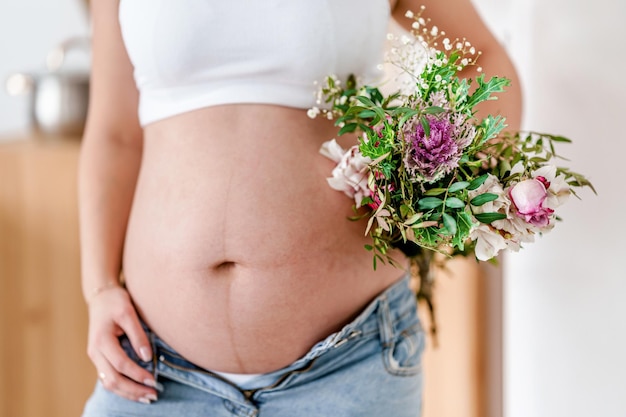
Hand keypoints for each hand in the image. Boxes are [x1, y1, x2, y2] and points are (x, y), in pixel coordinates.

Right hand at [86, 285, 158, 403]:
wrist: (100, 297)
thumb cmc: (115, 302)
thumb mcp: (129, 313)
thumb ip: (138, 335)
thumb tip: (147, 358)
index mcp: (101, 341)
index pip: (121, 364)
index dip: (138, 374)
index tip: (154, 380)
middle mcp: (95, 352)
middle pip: (112, 380)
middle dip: (133, 390)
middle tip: (153, 395)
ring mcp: (95, 357)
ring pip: (108, 383)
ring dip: (127, 392)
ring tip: (146, 397)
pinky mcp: (99, 358)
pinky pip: (108, 378)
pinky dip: (122, 387)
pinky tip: (136, 390)